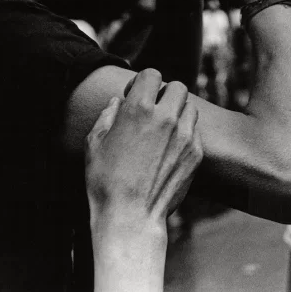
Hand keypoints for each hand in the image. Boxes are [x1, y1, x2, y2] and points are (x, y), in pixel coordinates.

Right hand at [85, 69, 202, 235]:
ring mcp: (184, 135)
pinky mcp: (195, 154)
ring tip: (165, 127)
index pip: (152, 74)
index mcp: (138, 108)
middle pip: (177, 87)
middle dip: (165, 93)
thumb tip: (118, 102)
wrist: (130, 217)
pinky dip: (186, 133)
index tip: (136, 95)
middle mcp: (165, 117)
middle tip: (154, 109)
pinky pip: (195, 131)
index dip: (143, 82)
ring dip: (179, 111)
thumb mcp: (95, 144)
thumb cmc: (105, 181)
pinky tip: (172, 147)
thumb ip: (107, 115)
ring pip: (190, 107)